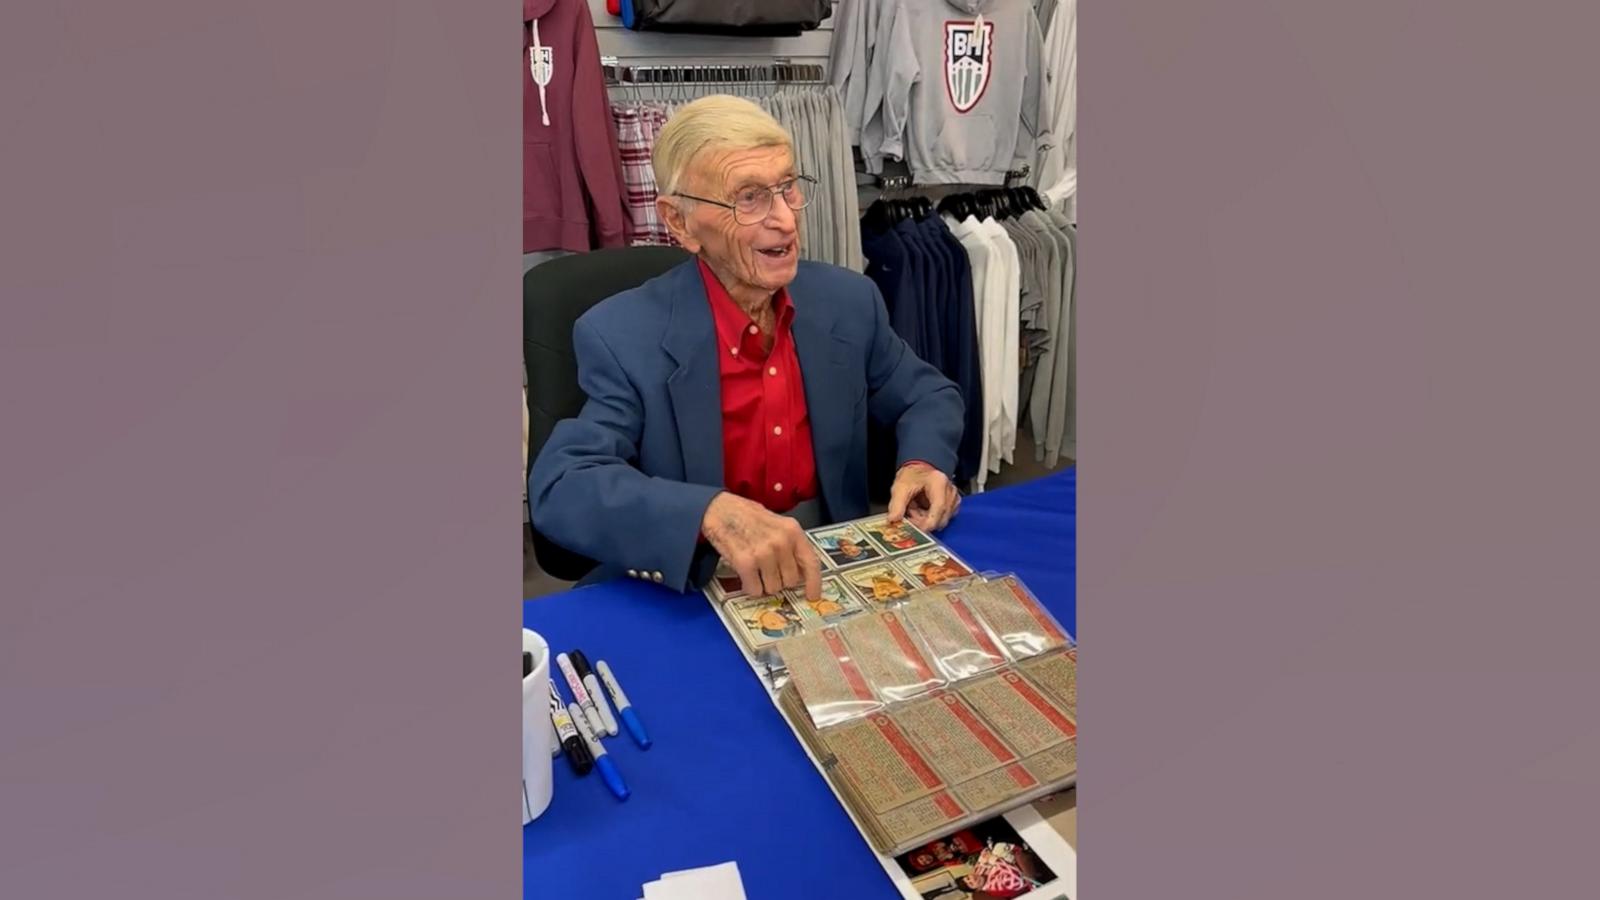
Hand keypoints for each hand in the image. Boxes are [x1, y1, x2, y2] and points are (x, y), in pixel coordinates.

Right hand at [701, 492, 823, 599]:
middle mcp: (781, 542)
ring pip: (773, 588)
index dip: (814, 583)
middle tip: (768, 571)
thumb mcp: (776, 523)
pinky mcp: (746, 563)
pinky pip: (755, 589)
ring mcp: (764, 553)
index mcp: (792, 530)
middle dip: (780, 580)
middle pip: (790, 580)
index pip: (811, 562)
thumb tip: (800, 570)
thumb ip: (790, 544)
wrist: (718, 509)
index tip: (812, 595)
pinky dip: (750, 587)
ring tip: (755, 569)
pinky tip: (746, 575)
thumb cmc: (746, 515)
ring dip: (764, 584)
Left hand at [888, 462, 959, 531]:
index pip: (938, 509)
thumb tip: (893, 520)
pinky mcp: (953, 505)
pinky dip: (930, 518)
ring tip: (914, 509)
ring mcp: (954, 499)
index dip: (926, 523)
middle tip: (909, 514)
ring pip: (941, 521)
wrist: (920, 469)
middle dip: (923, 522)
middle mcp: (951, 491)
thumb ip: (897, 504)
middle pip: (941, 518)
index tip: (913, 529)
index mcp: (939, 483)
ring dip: (925, 520)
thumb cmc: (912, 475)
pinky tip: (921, 510)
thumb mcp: (900, 487)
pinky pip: (942, 519)